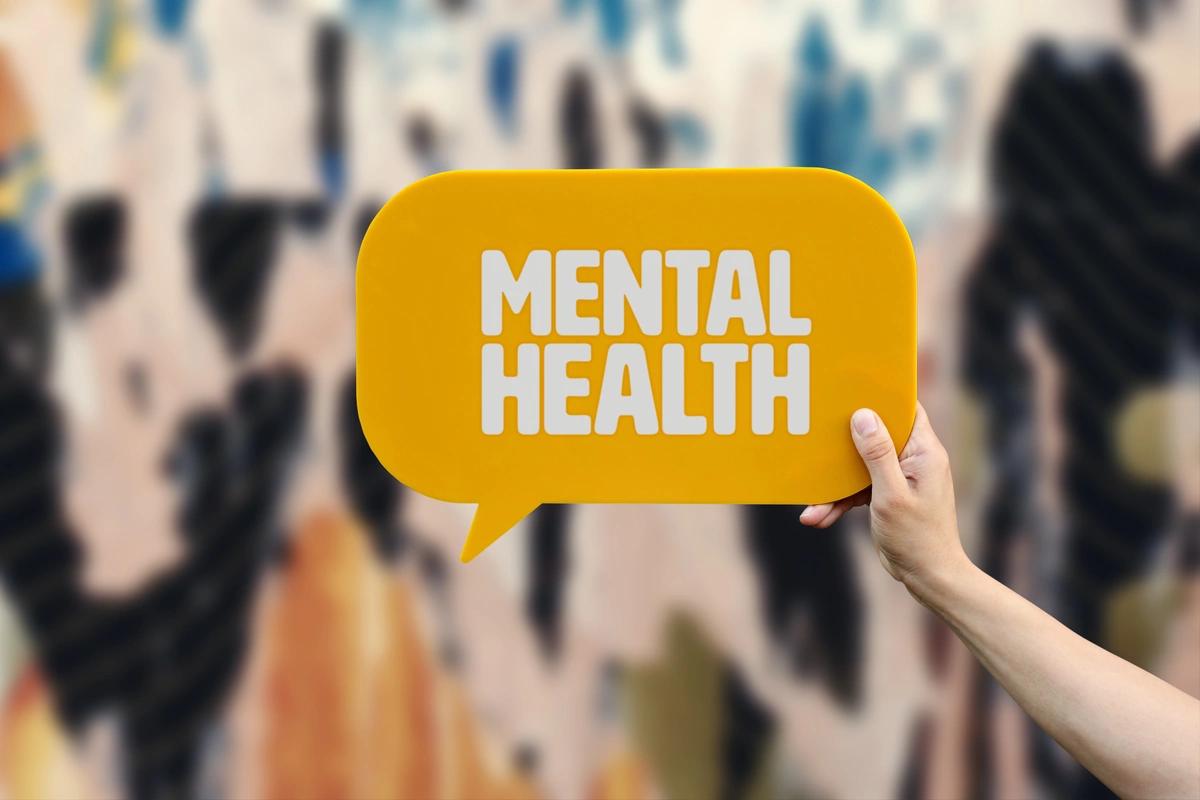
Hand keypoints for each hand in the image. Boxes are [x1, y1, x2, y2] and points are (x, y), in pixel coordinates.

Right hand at [800, 404, 969, 599]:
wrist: (929, 578)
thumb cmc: (917, 538)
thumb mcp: (891, 494)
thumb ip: (877, 454)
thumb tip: (863, 415)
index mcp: (924, 452)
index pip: (905, 409)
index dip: (881, 396)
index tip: (850, 388)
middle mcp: (914, 460)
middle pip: (875, 435)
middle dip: (843, 441)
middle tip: (817, 433)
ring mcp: (900, 478)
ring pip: (860, 466)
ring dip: (835, 483)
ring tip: (810, 504)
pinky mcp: (887, 495)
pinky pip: (858, 489)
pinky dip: (839, 502)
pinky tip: (817, 517)